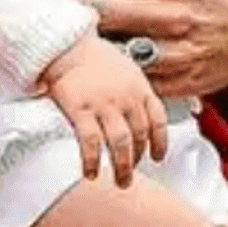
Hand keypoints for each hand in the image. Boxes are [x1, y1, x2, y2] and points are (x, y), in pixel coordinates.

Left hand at [40, 0, 227, 99]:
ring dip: (78, 43)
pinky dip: (105, 73)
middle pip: (99, 12)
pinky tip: (78, 64)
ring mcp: (173, 53)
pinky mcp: (176, 81)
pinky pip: (132, 79)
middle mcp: (170, 16)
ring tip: (42, 32)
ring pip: (113, 50)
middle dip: (59, 4)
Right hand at [41, 35, 168, 184]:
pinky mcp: (81, 109)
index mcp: (139, 87)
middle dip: (137, 160)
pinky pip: (91, 143)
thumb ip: (135, 90)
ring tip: (120, 181)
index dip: (161, 142)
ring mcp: (104, 104)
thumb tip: (141, 111)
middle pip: (140, 136)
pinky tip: (90, 172)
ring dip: (122, 167)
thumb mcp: (126, 69)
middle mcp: (126, 98)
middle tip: (130, 175)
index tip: (158, 157)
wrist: (66, 45)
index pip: (158, 120)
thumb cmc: (94, 56)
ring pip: (120, 144)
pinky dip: (92, 161)